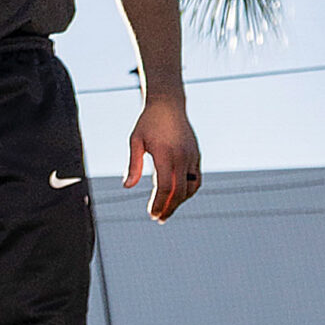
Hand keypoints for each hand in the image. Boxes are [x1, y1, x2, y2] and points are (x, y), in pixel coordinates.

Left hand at [126, 93, 201, 221]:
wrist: (168, 105)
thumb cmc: (148, 122)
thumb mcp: (135, 140)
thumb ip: (133, 164)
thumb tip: (127, 187)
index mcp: (166, 154)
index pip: (165, 187)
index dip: (159, 203)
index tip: (151, 214)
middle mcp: (182, 157)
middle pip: (180, 192)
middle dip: (169, 208)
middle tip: (159, 219)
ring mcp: (192, 157)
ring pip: (191, 188)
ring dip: (180, 202)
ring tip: (167, 211)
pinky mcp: (197, 156)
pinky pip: (196, 179)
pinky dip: (188, 191)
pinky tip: (178, 197)